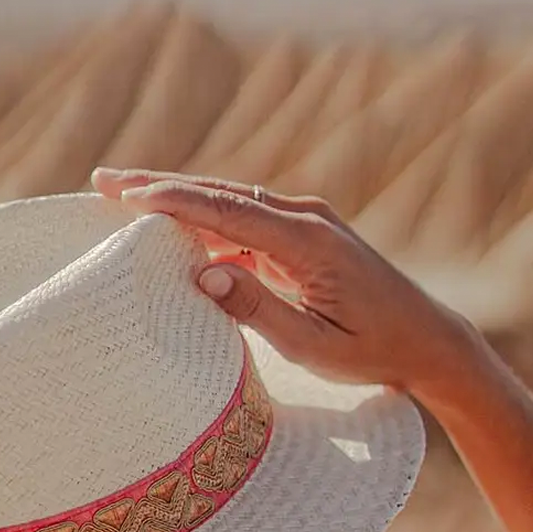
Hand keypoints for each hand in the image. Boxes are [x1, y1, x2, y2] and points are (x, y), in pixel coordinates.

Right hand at [91, 168, 481, 398]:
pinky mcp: (305, 236)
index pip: (227, 212)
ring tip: (121, 194)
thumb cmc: (375, 351)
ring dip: (177, 197)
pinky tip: (172, 227)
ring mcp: (307, 223)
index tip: (125, 196)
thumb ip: (260, 309)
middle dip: (159, 186)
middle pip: (220, 194)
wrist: (429, 341)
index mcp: (308, 242)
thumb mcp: (316, 345)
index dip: (173, 203)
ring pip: (230, 201)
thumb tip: (205, 273)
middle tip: (102, 180)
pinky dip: (205, 218)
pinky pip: (245, 220)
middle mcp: (306, 219)